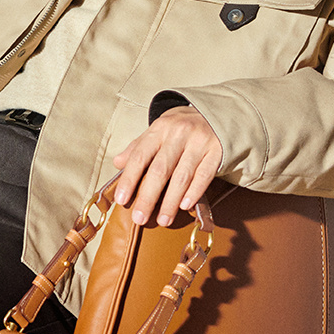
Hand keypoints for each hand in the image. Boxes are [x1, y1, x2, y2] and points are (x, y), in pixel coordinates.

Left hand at [112, 108, 221, 227]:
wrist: (216, 113)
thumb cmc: (180, 127)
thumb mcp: (158, 130)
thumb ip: (138, 147)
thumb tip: (117, 163)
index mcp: (159, 129)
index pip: (140, 156)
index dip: (129, 179)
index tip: (121, 200)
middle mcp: (178, 134)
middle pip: (160, 170)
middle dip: (148, 197)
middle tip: (139, 219)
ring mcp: (199, 142)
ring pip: (182, 176)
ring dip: (171, 201)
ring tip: (163, 220)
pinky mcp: (217, 151)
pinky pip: (204, 175)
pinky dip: (194, 192)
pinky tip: (185, 206)